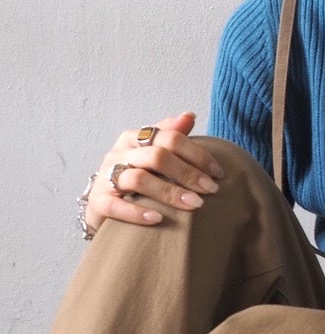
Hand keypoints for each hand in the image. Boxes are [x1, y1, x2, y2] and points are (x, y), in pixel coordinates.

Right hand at [82, 112, 224, 234]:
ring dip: (170, 192)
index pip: (170, 138)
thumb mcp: (152, 153)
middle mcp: (119, 154)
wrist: (102, 204)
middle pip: (157, 156)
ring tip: (194, 204)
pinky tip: (158, 218)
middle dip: (188, 173)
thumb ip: (170, 135)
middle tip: (211, 189)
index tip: (218, 172)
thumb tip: (190, 115)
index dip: (197, 154)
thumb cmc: (135, 175)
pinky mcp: (98, 202)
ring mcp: (106, 177)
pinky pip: (116, 205)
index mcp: (134, 138)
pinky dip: (137, 213)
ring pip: (138, 179)